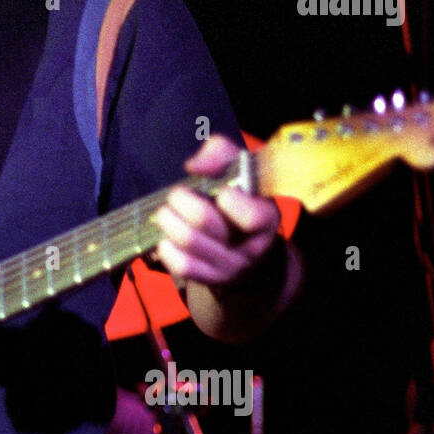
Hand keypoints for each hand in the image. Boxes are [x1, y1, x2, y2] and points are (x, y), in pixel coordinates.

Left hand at [153, 134, 281, 291]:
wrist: (247, 250)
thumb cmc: (241, 200)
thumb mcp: (241, 170)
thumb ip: (221, 154)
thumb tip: (194, 167)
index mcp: (267, 218)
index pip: (251, 216)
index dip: (228, 197)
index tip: (220, 190)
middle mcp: (251, 247)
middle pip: (203, 220)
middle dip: (181, 200)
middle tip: (178, 194)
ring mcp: (230, 267)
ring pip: (186, 240)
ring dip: (168, 219)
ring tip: (168, 212)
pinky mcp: (209, 279)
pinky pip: (179, 264)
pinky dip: (166, 246)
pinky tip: (170, 237)